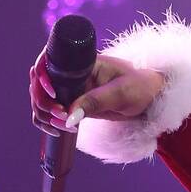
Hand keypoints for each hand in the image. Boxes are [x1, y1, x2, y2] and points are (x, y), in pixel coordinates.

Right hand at [30, 46, 165, 136]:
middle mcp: (70, 74)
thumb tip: (69, 116)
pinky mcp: (73, 105)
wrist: (152, 98)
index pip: (47, 63)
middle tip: (61, 117)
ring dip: (44, 113)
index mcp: (80, 62)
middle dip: (42, 102)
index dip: (41, 78)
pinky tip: (59, 129)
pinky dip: (48, 121)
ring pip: (41, 100)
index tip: (52, 95)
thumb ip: (95, 102)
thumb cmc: (141, 87)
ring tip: (62, 126)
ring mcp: (70, 90)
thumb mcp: (121, 93)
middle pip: (38, 84)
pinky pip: (51, 112)